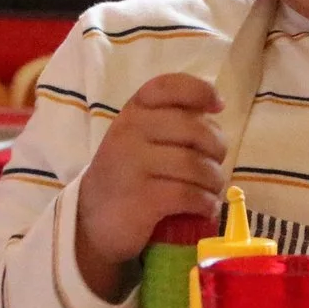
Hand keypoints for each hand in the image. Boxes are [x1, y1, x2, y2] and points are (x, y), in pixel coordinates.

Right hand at [73, 72, 226, 297]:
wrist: (91, 220)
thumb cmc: (126, 175)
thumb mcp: (138, 138)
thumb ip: (169, 120)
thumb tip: (214, 112)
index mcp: (133, 112)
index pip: (168, 87)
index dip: (200, 91)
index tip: (218, 107)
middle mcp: (130, 131)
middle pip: (195, 129)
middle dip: (217, 149)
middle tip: (215, 164)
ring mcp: (133, 164)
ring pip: (196, 165)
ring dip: (214, 181)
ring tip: (210, 191)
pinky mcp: (141, 198)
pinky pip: (189, 194)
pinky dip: (205, 203)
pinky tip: (204, 207)